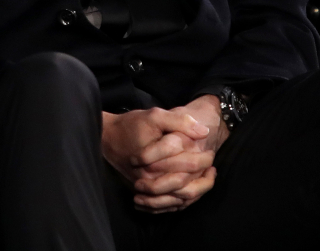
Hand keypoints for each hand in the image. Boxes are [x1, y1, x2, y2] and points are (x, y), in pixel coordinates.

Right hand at [101, 96, 228, 212]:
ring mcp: (146, 189)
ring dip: (196, 191)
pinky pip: (167, 205)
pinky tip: (191, 189)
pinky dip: (182, 200)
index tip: (211, 153)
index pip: (191, 166)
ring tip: (206, 178)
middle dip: (204, 179)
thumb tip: (204, 132)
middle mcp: (150, 179)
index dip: (206, 160)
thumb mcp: (155, 115)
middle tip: (212, 166)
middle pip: (187, 188)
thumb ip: (180, 121)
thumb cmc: (131, 125)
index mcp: (156, 161)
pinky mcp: (143, 193)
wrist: (107, 138)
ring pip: (179, 200)